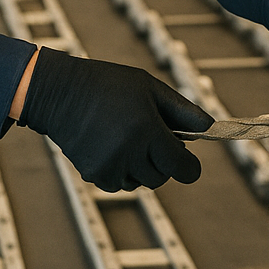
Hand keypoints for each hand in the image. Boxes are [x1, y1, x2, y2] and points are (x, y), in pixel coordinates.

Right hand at [20, 48, 213, 190]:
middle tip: (152, 138)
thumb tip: (210, 128)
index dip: (190, 167)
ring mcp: (110, 167)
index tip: (189, 162)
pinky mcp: (94, 175)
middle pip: (162, 177)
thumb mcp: (149, 88)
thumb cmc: (108, 85)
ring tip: (127, 138)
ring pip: (140, 182)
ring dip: (141, 167)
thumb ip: (183, 110)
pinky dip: (121, 171)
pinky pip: (119, 184)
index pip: (182, 168)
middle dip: (163, 162)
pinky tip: (110, 147)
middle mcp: (130, 152)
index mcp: (147, 130)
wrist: (59, 93)